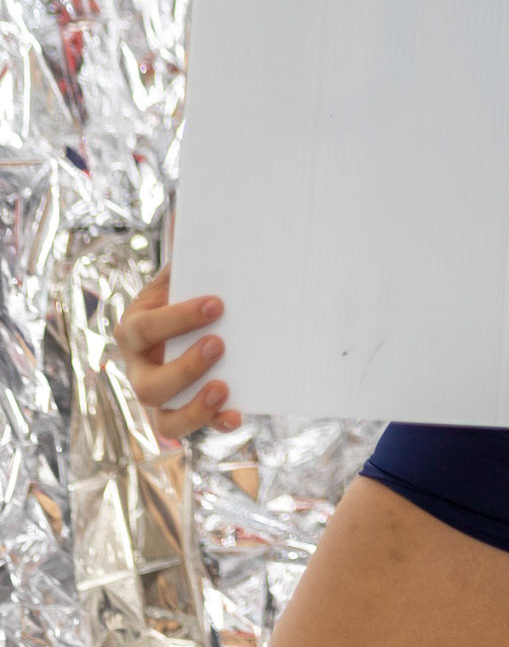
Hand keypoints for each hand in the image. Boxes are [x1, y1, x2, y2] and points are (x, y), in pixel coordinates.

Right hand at [111, 263, 241, 439]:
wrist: (189, 322)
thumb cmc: (184, 295)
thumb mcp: (180, 274)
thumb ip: (185, 256)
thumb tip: (187, 216)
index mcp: (134, 329)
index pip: (146, 327)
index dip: (179, 318)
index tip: (218, 304)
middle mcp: (138, 369)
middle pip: (148, 385)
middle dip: (184, 368)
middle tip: (219, 344)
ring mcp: (158, 397)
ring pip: (164, 419)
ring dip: (194, 408)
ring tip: (223, 388)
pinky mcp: (179, 414)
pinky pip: (192, 429)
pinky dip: (213, 424)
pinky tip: (236, 415)